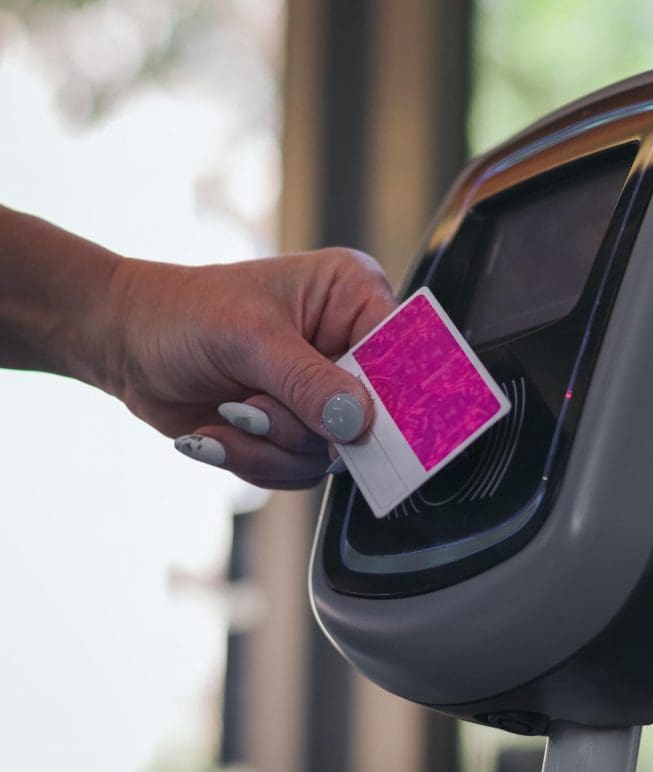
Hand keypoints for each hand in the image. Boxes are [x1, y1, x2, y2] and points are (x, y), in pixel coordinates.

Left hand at [106, 249, 395, 488]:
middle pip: (374, 414)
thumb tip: (357, 422)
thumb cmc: (184, 315)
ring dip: (272, 444)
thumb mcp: (248, 338)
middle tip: (254, 407)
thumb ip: (308, 381)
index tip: (367, 422)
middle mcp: (348, 346)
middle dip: (307, 423)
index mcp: (352, 297)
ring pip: (334, 452)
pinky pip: (302, 471)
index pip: (403, 348)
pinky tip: (220, 430)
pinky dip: (255, 461)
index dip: (394, 390)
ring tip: (229, 412)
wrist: (126, 345)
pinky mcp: (299, 431)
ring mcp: (324, 394)